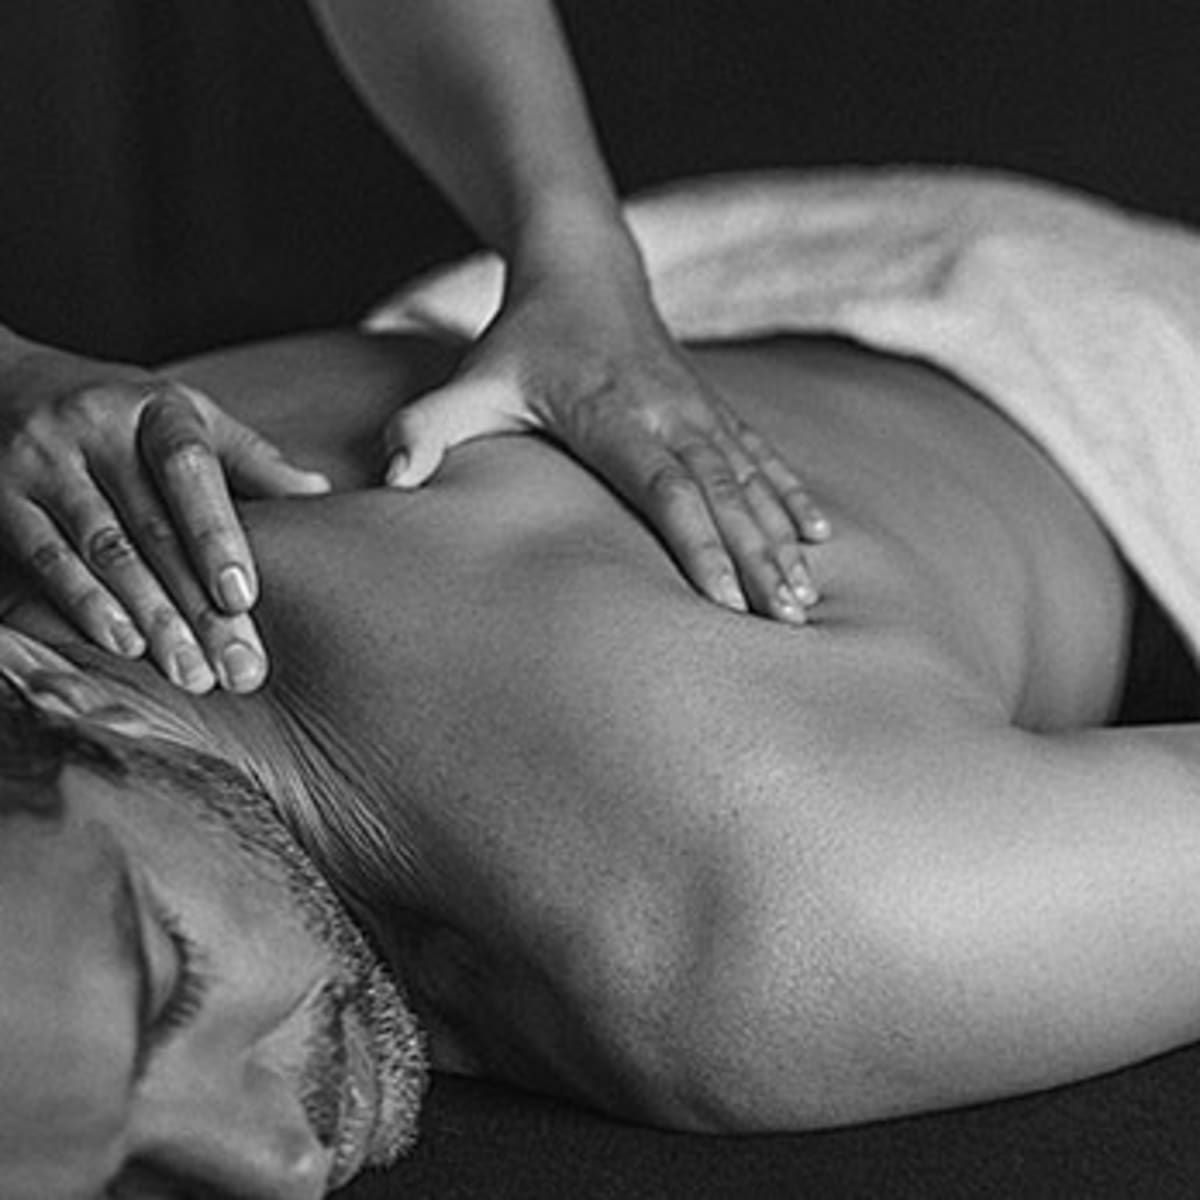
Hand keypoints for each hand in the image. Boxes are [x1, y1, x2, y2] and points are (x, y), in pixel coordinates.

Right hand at [0, 343, 329, 691]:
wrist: (7, 383)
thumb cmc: (127, 417)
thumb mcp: (190, 417)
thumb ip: (249, 459)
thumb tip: (318, 491)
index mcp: (158, 408)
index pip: (191, 469)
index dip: (217, 534)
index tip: (242, 596)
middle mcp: (95, 428)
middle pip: (154, 528)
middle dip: (199, 607)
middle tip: (238, 669)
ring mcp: (42, 460)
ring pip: (104, 551)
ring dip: (150, 619)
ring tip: (190, 673)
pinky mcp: (0, 495)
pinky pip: (45, 557)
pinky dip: (85, 605)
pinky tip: (122, 646)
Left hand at [381, 266, 828, 621]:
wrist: (584, 267)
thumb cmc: (524, 337)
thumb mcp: (472, 380)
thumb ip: (428, 427)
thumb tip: (391, 476)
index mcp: (613, 415)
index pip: (664, 488)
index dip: (698, 543)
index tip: (724, 601)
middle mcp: (669, 414)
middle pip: (722, 494)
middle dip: (757, 559)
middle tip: (786, 621)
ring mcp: (700, 410)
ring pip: (751, 482)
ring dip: (781, 539)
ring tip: (808, 600)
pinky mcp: (715, 409)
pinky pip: (763, 457)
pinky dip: (792, 495)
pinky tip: (820, 535)